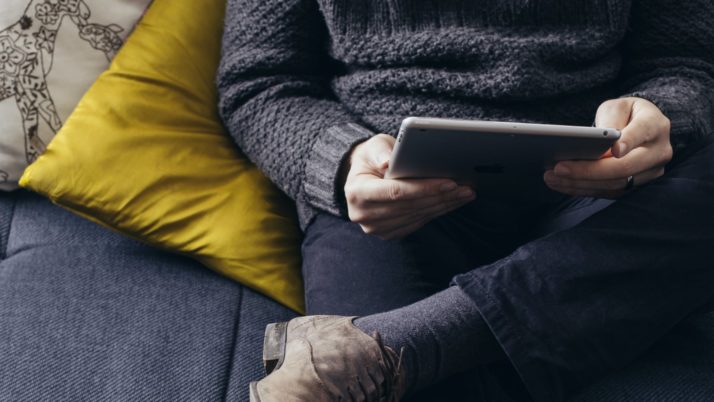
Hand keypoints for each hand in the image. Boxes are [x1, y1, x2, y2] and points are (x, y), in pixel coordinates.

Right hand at [343, 134, 475, 239]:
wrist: (364, 176)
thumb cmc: (372, 158)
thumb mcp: (373, 146)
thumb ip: (380, 151)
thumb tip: (388, 162)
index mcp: (357, 192)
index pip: (396, 192)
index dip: (424, 188)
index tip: (449, 182)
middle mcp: (362, 214)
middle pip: (409, 206)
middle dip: (440, 196)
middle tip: (465, 188)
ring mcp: (375, 227)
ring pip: (417, 216)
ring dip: (444, 206)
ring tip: (465, 194)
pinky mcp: (388, 233)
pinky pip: (417, 223)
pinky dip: (437, 212)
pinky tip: (452, 202)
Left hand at [544, 97, 672, 197]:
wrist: (640, 128)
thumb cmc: (625, 114)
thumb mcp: (618, 106)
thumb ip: (610, 119)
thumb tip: (599, 140)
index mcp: (655, 125)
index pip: (642, 133)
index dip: (629, 142)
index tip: (614, 150)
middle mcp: (658, 152)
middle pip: (624, 167)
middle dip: (588, 170)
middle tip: (558, 168)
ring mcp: (650, 173)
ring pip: (615, 184)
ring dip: (580, 183)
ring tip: (552, 177)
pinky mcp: (636, 186)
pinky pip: (609, 192)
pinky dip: (583, 189)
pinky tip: (561, 184)